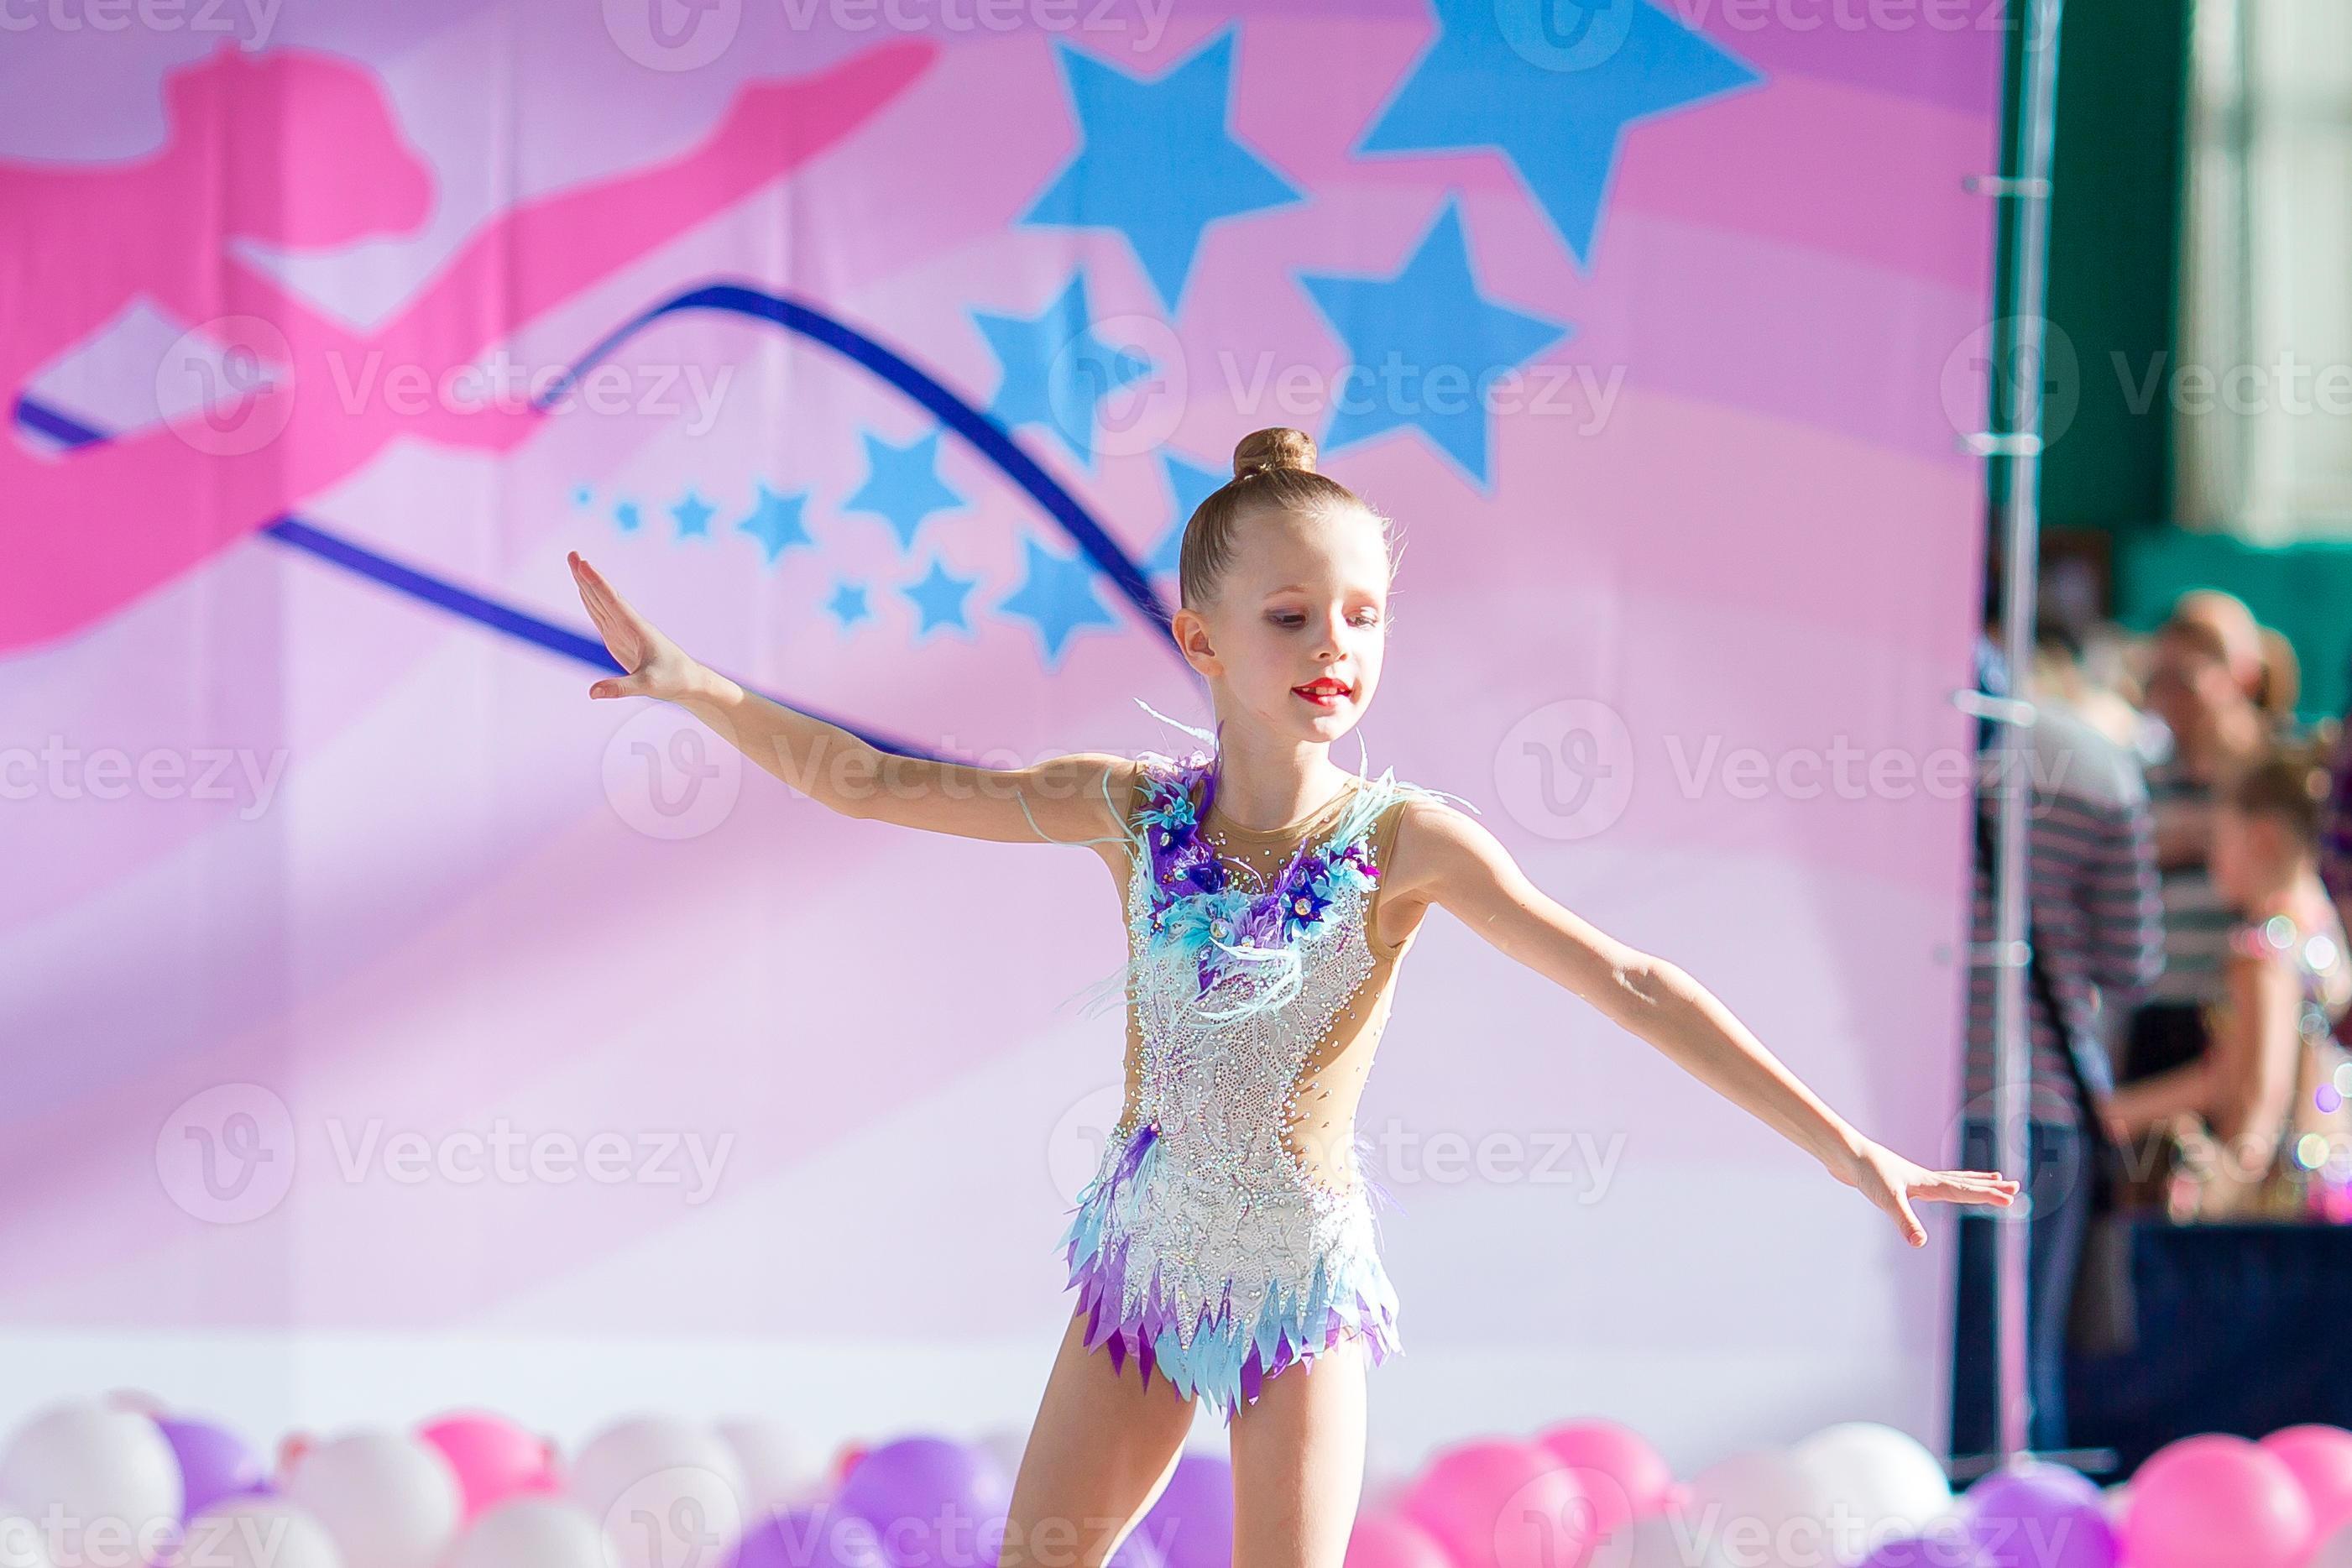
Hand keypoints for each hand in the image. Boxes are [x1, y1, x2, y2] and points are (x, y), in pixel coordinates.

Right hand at [568, 550, 705, 701]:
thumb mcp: (647, 686)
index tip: (583, 564)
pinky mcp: (620, 639)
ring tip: (574, 564)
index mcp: (637, 629)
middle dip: (587, 576)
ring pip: (601, 602)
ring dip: (586, 585)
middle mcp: (629, 625)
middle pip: (604, 596)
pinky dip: (590, 601)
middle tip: (572, 554)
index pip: (612, 602)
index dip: (597, 584)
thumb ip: (620, 688)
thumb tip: (592, 692)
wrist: (688, 682)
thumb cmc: (673, 681)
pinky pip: (602, 616)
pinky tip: (583, 591)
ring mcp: (624, 631)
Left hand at [1828, 1135, 2018, 1247]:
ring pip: (1951, 1181)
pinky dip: (1945, 1185)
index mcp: (1928, 1183)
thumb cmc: (1867, 1173)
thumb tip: (1920, 1243)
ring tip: (1992, 1178)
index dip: (1988, 1195)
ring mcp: (1913, 1179)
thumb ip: (1905, 1221)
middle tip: (2014, 1186)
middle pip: (1964, 1183)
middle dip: (1989, 1187)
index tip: (2013, 1197)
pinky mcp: (1900, 1182)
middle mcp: (1925, 1179)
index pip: (1965, 1191)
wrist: (1845, 1154)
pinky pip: (1933, 1185)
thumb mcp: (1887, 1200)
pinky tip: (1937, 1189)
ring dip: (1972, 1182)